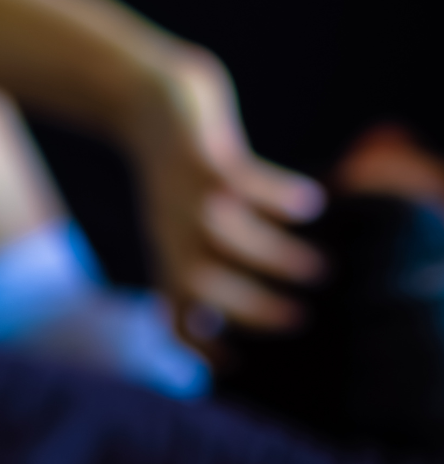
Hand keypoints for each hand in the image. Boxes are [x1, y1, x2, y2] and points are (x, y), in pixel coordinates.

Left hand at [132, 48, 325, 358]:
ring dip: (274, 255)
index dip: (198, 344)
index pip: (173, 310)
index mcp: (168, 249)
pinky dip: (276, 195)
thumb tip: (238, 304)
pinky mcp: (200, 153)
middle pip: (199, 283)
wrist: (144, 99)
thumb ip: (209, 259)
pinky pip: (240, 180)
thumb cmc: (177, 169)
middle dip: (249, 309)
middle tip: (299, 320)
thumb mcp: (183, 217)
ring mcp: (184, 191)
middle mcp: (171, 227)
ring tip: (319, 266)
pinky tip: (312, 201)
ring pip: (224, 234)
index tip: (236, 365)